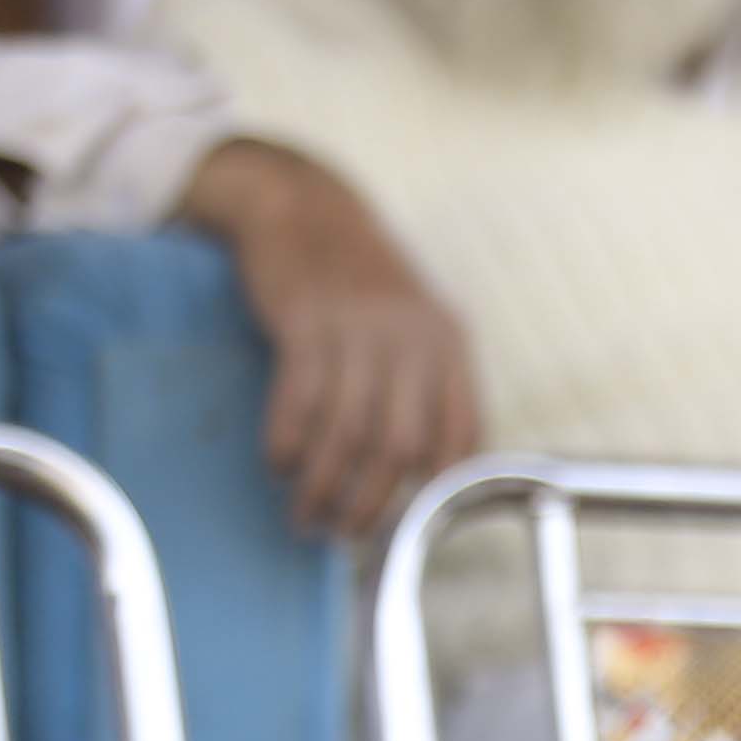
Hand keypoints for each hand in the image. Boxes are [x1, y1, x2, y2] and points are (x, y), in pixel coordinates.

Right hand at [178, 139, 478, 540]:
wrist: (303, 206)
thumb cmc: (361, 284)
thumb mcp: (416, 324)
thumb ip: (427, 385)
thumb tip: (424, 471)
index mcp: (449, 345)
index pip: (462, 436)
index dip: (439, 487)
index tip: (410, 524)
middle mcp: (412, 340)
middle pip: (400, 446)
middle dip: (371, 502)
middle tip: (344, 534)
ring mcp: (358, 330)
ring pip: (347, 431)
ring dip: (323, 484)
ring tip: (305, 516)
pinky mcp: (306, 322)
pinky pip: (300, 399)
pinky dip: (288, 441)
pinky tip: (279, 465)